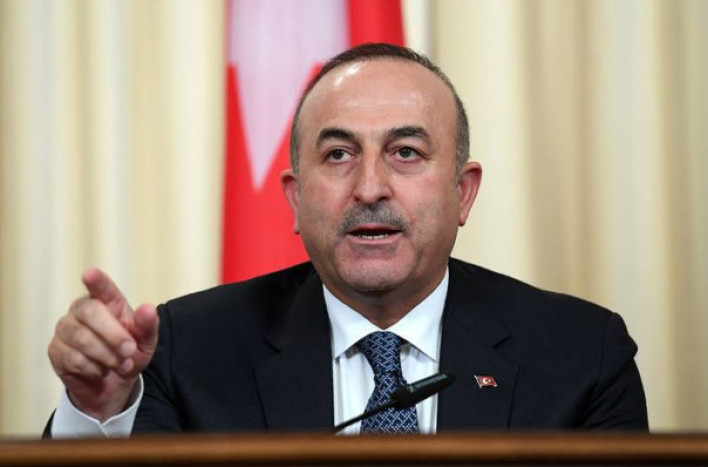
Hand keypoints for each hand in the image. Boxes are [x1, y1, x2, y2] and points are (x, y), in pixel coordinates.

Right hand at [48, 268, 158, 421]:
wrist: (113, 383)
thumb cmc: (129, 353)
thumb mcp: (146, 341)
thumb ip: (147, 325)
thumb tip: (148, 308)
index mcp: (106, 301)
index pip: (100, 287)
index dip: (96, 280)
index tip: (90, 274)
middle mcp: (81, 310)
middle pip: (89, 313)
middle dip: (113, 335)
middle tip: (130, 351)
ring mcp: (65, 329)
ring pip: (81, 339)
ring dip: (107, 356)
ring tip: (121, 365)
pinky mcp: (55, 350)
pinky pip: (74, 359)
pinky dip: (95, 369)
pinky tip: (102, 371)